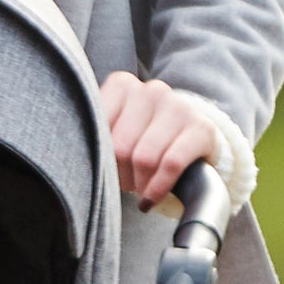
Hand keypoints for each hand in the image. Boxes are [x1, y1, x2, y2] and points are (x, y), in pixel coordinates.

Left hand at [98, 73, 219, 208]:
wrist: (187, 144)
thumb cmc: (140, 143)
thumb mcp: (113, 135)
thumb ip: (95, 139)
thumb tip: (83, 162)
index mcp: (122, 86)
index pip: (97, 130)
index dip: (99, 160)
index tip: (106, 168)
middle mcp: (151, 90)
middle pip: (120, 148)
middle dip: (120, 176)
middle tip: (125, 183)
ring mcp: (178, 106)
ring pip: (145, 159)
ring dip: (139, 185)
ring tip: (141, 188)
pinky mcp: (201, 128)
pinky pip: (172, 165)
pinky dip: (158, 188)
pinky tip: (152, 198)